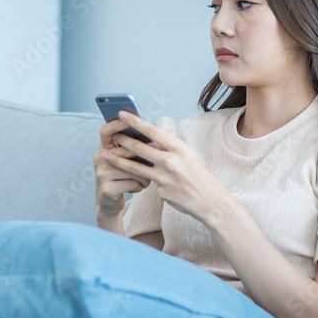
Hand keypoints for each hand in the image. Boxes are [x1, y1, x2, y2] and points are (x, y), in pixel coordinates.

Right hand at [93, 118, 153, 220]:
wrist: (110, 204)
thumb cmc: (123, 178)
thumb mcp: (124, 162)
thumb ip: (132, 150)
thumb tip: (153, 139)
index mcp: (104, 148)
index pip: (105, 131)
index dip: (114, 124)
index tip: (126, 119)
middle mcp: (99, 158)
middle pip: (126, 151)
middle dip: (145, 153)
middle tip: (159, 154)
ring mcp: (101, 174)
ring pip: (133, 169)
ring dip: (145, 176)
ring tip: (146, 180)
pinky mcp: (107, 188)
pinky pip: (132, 183)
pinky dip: (140, 186)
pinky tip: (138, 188)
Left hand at [103, 111, 230, 223]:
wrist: (212, 203)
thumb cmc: (202, 178)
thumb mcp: (189, 158)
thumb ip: (170, 151)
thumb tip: (152, 144)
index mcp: (180, 148)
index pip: (153, 130)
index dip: (135, 121)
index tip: (122, 114)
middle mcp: (170, 161)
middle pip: (140, 148)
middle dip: (123, 140)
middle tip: (112, 135)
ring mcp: (164, 177)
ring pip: (136, 167)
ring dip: (118, 160)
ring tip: (105, 155)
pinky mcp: (161, 191)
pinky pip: (150, 184)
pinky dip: (149, 183)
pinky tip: (153, 185)